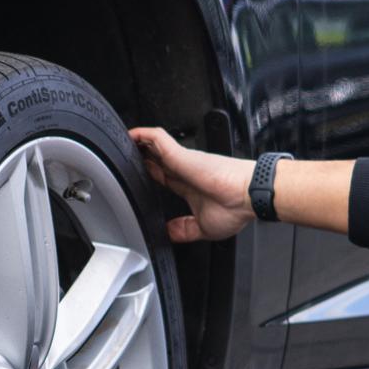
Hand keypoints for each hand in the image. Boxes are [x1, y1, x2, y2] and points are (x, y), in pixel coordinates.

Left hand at [130, 126, 253, 245]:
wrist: (248, 196)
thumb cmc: (236, 208)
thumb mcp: (203, 228)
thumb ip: (184, 230)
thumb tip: (169, 234)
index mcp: (189, 186)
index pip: (164, 176)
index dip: (149, 173)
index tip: (135, 174)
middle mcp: (185, 170)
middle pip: (156, 158)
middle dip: (140, 156)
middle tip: (120, 157)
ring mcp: (182, 161)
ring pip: (155, 145)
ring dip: (138, 142)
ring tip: (120, 142)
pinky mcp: (182, 154)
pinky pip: (158, 138)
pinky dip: (143, 134)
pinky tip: (130, 134)